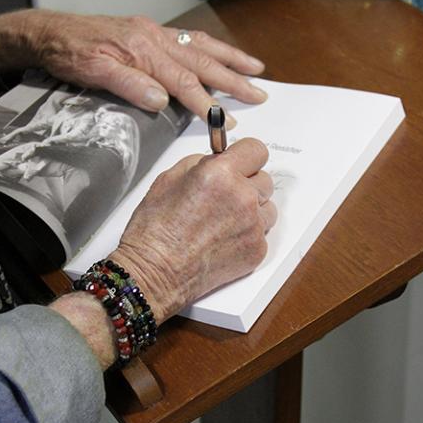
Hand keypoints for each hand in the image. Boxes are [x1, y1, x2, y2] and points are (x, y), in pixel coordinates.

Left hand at [0, 9, 266, 124]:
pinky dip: (211, 48)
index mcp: (145, 51)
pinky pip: (190, 39)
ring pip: (202, 46)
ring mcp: (156, 34)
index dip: (207, 103)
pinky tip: (220, 55)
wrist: (52, 33)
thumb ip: (129, 85)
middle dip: (234, 79)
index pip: (183, 82)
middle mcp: (156, 40)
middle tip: (259, 94)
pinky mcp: (152, 33)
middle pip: (203, 62)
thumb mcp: (94, 72)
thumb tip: (161, 100)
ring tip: (256, 68)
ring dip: (231, 59)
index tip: (226, 121)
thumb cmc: (71, 53)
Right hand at [111, 138, 276, 323]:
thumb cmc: (155, 231)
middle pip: (264, 179)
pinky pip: (262, 233)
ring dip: (252, 210)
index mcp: (221, 173)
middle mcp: (243, 197)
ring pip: (267, 207)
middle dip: (247, 184)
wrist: (156, 271)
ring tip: (224, 221)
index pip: (256, 150)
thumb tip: (219, 160)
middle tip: (225, 196)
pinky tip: (223, 239)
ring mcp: (253, 226)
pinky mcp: (257, 250)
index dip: (246, 156)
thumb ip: (201, 163)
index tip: (241, 162)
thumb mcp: (169, 179)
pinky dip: (248, 234)